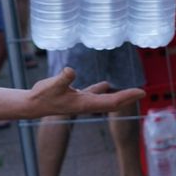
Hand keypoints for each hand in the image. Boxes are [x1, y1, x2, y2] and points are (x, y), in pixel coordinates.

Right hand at [26, 67, 143, 116]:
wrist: (32, 105)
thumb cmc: (42, 96)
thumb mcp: (52, 85)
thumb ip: (62, 79)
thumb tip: (70, 71)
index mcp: (85, 104)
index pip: (111, 102)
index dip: (127, 97)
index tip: (140, 92)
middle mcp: (86, 105)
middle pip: (112, 103)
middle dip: (127, 98)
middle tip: (142, 93)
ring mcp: (82, 102)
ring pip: (104, 100)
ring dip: (118, 96)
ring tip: (130, 93)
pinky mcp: (75, 97)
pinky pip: (93, 94)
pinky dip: (102, 90)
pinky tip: (105, 85)